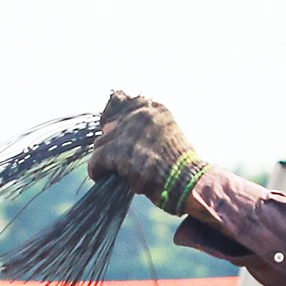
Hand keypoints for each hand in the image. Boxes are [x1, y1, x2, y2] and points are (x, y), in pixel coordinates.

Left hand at [88, 91, 209, 214]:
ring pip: (100, 145)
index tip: (109, 130)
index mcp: (155, 110)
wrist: (189, 183)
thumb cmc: (179, 166)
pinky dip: (97, 171)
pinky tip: (101, 177)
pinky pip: (97, 163)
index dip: (112, 121)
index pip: (118, 101)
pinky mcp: (122, 156)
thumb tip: (107, 126)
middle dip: (111, 146)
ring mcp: (131, 135)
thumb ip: (143, 128)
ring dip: (107, 161)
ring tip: (116, 172)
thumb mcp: (167, 135)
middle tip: (121, 161)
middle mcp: (141, 116)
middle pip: (109, 129)